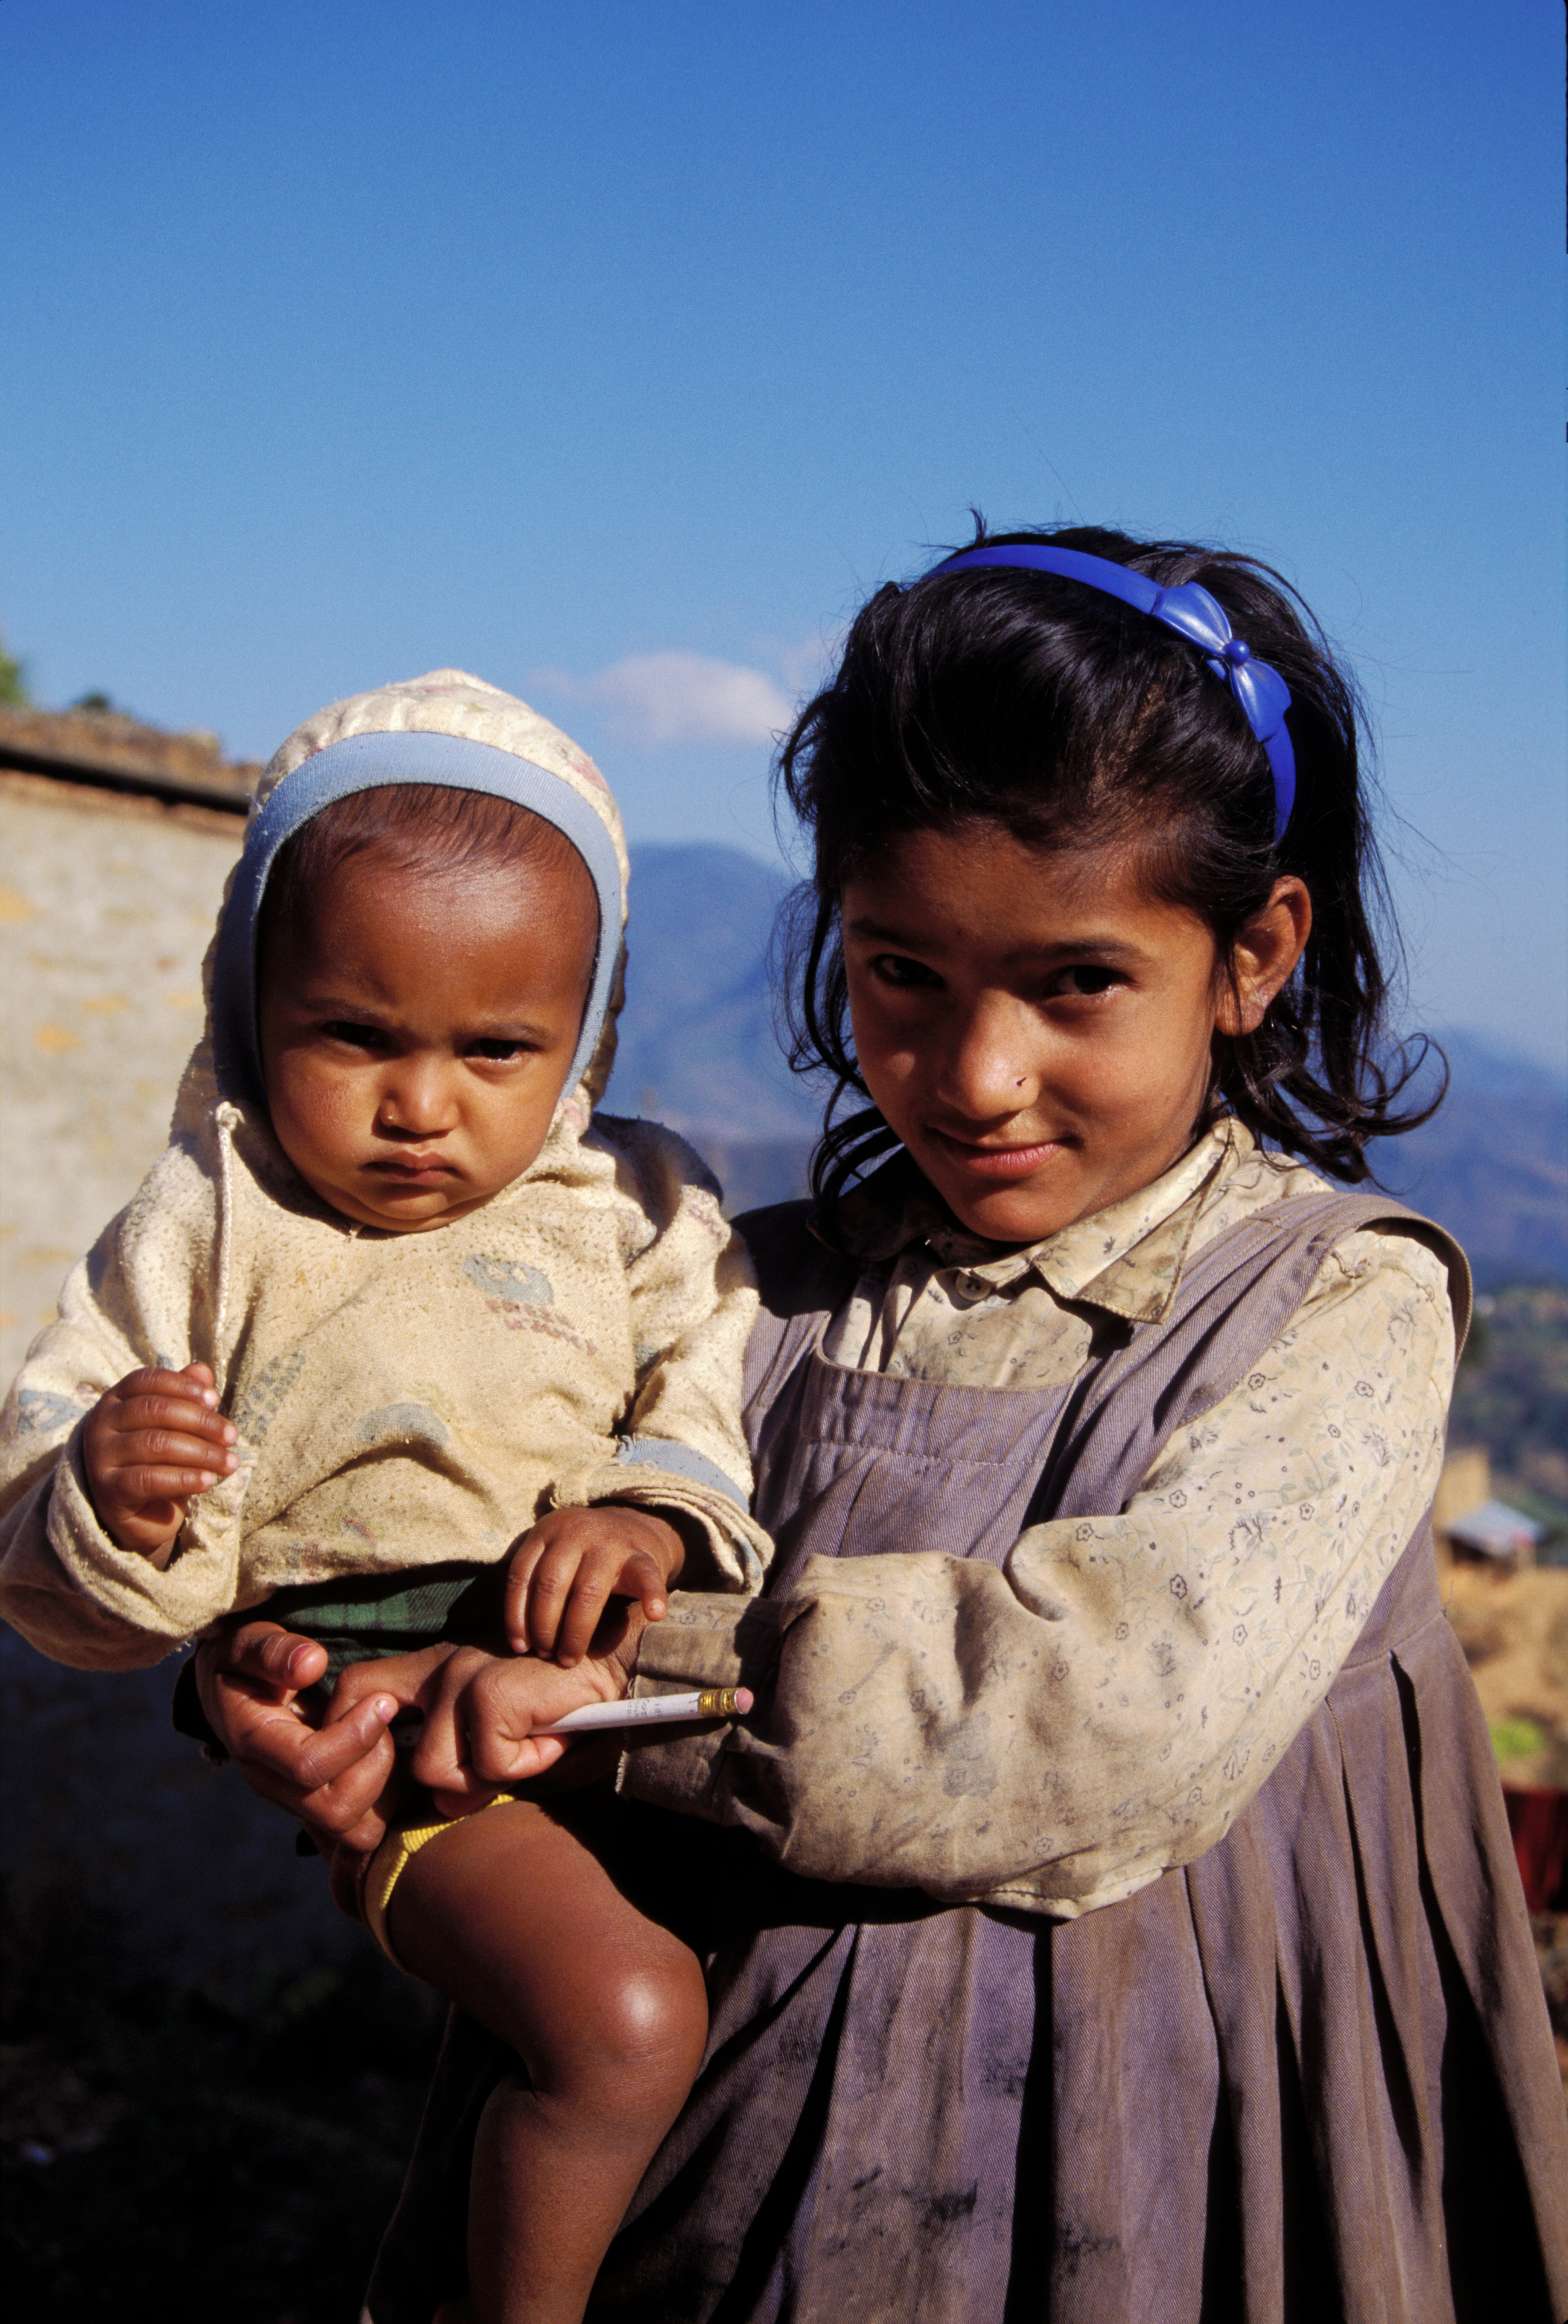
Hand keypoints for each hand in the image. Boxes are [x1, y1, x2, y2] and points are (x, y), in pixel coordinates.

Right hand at [84, 1363, 237, 1560]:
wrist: (140, 1514)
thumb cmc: (160, 1460)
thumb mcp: (175, 1427)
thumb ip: (186, 1397)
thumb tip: (203, 1370)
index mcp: (116, 1399)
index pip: (148, 1380)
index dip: (182, 1386)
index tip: (214, 1399)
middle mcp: (101, 1423)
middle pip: (155, 1410)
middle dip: (200, 1421)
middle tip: (231, 1436)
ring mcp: (100, 1457)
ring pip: (156, 1444)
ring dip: (201, 1453)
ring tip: (229, 1463)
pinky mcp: (108, 1489)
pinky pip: (149, 1479)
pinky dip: (184, 1478)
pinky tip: (208, 1481)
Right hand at [195, 1621, 403, 1912]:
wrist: (230, 1691)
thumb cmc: (245, 1661)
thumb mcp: (249, 1643)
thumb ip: (274, 1651)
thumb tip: (312, 1663)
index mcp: (253, 1742)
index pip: (307, 1765)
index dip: (354, 1737)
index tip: (382, 1700)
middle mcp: (272, 1783)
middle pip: (335, 1811)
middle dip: (376, 1767)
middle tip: (389, 1721)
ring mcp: (295, 1802)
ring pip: (355, 1833)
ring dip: (387, 1791)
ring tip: (392, 1740)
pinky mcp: (317, 1808)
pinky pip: (360, 1833)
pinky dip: (386, 1806)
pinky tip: (393, 1761)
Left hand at [332, 1606, 646, 1812]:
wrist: (624, 1666)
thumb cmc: (566, 1707)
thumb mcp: (507, 1743)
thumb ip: (466, 1770)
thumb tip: (440, 1803)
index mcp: (434, 1669)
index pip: (356, 1689)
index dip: (356, 1740)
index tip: (391, 1773)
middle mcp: (439, 1665)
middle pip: (380, 1739)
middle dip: (416, 1779)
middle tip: (474, 1778)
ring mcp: (460, 1676)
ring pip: (434, 1771)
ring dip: (487, 1776)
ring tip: (530, 1744)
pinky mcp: (488, 1692)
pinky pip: (488, 1767)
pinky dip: (524, 1766)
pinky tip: (551, 1735)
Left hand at [504, 1506, 683, 1664]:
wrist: (633, 1527)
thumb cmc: (581, 1557)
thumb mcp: (552, 1554)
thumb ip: (533, 1581)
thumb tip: (514, 1639)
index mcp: (547, 1532)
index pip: (521, 1576)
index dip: (516, 1616)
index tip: (520, 1646)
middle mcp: (576, 1533)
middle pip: (550, 1586)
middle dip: (544, 1627)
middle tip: (546, 1655)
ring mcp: (610, 1543)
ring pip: (587, 1592)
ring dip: (576, 1631)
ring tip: (569, 1659)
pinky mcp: (641, 1556)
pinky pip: (646, 1578)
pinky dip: (652, 1597)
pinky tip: (655, 1615)